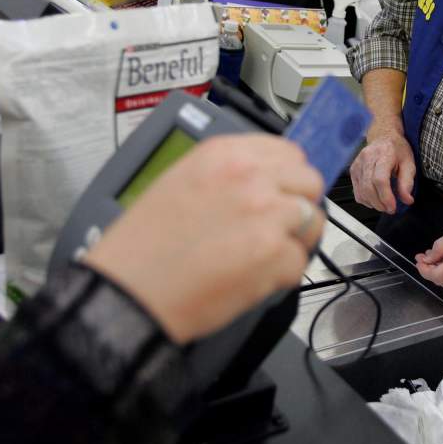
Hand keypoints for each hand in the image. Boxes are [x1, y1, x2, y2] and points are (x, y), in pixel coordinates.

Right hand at [83, 135, 324, 344]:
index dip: (287, 176)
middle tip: (276, 227)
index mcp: (224, 154)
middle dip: (298, 204)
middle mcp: (249, 176)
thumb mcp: (179, 181)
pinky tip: (251, 277)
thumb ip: (228, 174)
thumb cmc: (144, 246)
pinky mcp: (274, 254)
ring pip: (313, 220)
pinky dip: (281, 275)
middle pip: (309, 181)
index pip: (288, 151)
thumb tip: (267, 179)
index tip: (282, 191)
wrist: (129, 291)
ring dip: (295, 240)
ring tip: (263, 255)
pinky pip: (299, 261)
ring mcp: (266, 214)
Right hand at [349, 121, 415, 213]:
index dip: (385, 197)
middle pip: (368, 187)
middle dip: (380, 203)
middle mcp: (367, 158)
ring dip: (373, 203)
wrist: (384, 137)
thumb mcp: (409, 163)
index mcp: (383, 154)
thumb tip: (407, 199)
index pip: (380, 179)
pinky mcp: (353, 171)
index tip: (393, 207)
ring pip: (361, 191)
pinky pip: (356, 192)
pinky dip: (366, 200)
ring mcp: (358, 164)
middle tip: (390, 208)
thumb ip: (407, 183)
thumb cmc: (396, 149)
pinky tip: (375, 198)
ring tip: (384, 204)